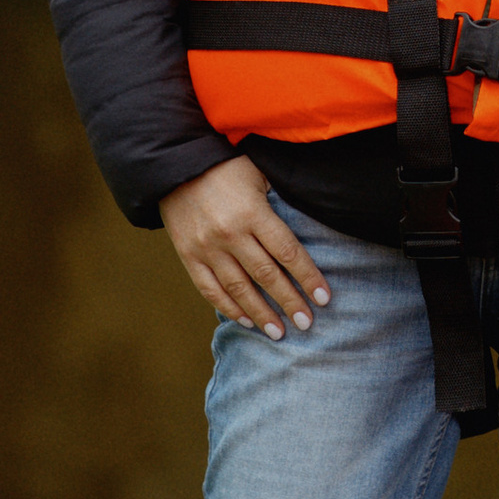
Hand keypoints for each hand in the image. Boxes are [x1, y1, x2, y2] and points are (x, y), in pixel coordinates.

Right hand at [161, 157, 329, 333]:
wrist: (175, 166)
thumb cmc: (226, 166)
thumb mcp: (259, 174)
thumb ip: (281, 200)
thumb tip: (313, 222)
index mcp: (252, 212)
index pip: (287, 252)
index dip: (308, 277)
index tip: (324, 298)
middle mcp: (229, 233)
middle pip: (266, 275)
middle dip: (289, 302)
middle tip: (307, 323)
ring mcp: (207, 247)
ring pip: (239, 289)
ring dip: (261, 313)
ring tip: (280, 333)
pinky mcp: (188, 256)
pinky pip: (210, 289)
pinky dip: (229, 307)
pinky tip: (246, 320)